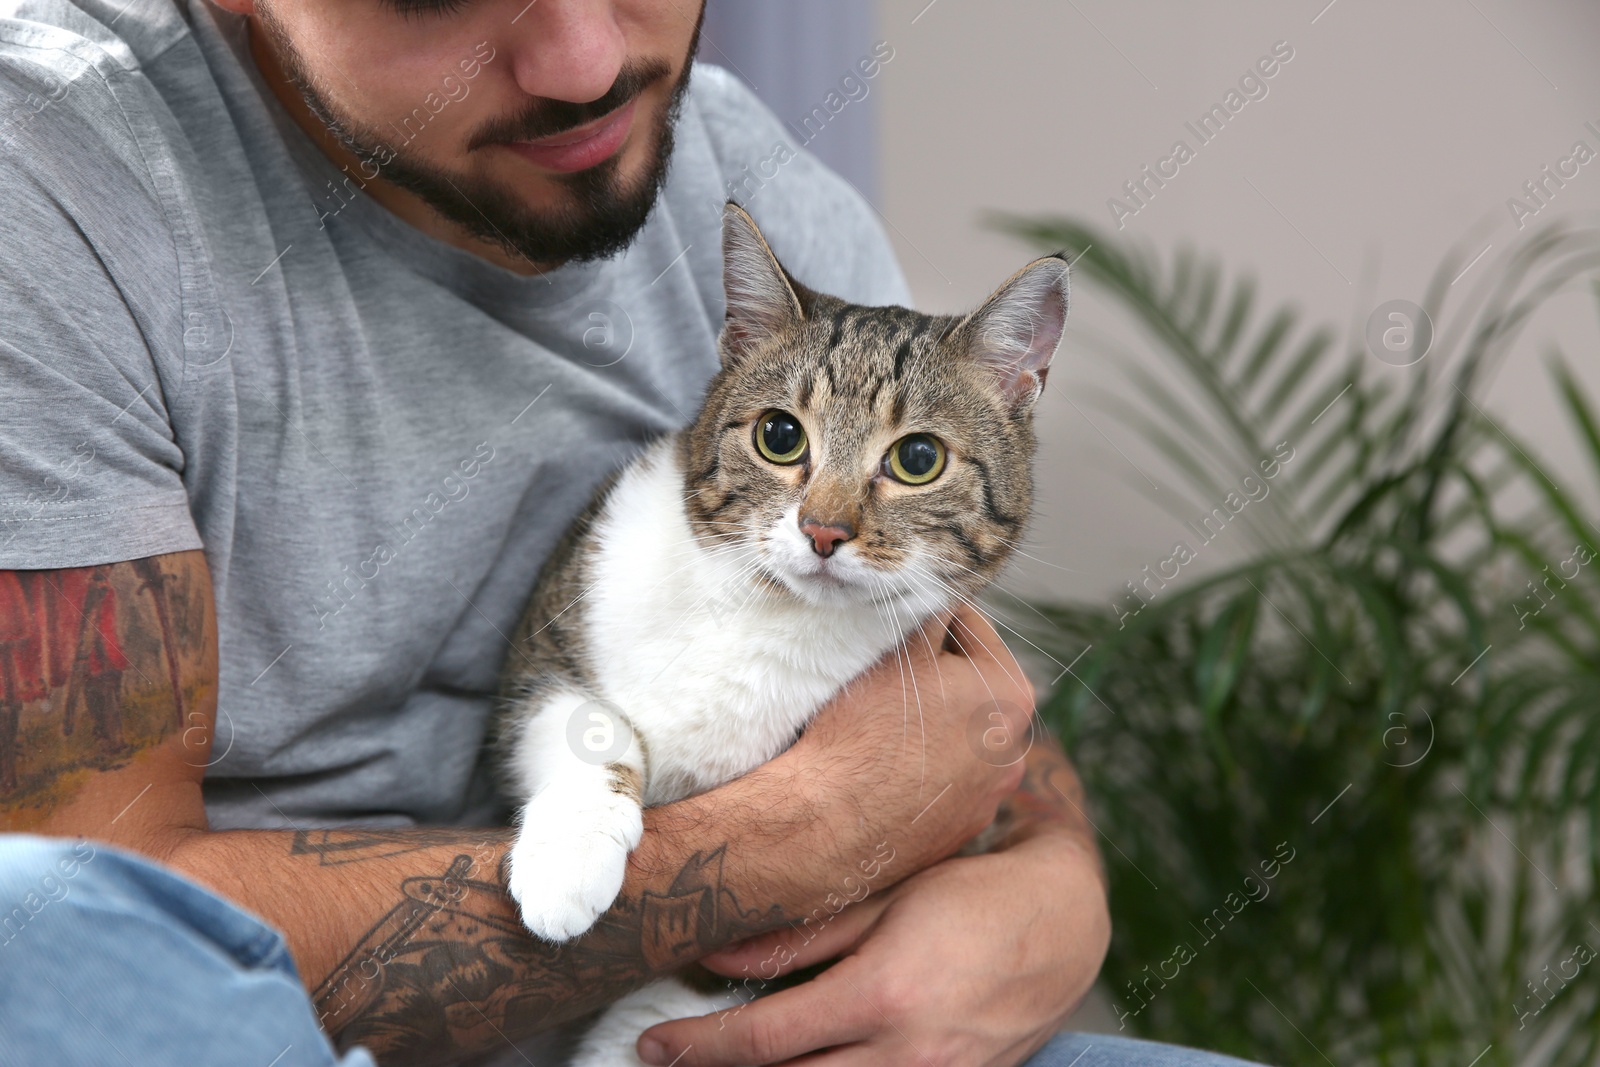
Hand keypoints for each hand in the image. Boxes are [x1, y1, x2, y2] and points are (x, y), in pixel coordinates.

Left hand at [636, 832, 1109, 1065]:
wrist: (1066, 921)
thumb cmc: (972, 893)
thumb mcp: (885, 897)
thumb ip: (802, 935)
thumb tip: (718, 957)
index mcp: (883, 994)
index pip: (767, 1039)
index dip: (702, 1047)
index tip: (656, 1045)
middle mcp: (909, 1053)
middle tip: (673, 1062)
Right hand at [760, 603, 1033, 903]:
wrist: (828, 822)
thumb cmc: (863, 726)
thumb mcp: (899, 648)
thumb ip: (930, 611)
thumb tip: (943, 589)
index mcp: (1009, 694)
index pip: (972, 627)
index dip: (928, 614)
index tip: (895, 618)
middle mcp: (1011, 750)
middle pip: (969, 685)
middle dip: (933, 671)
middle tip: (884, 665)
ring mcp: (988, 797)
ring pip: (956, 735)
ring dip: (929, 721)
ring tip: (881, 718)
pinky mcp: (958, 830)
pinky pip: (941, 780)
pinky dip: (919, 767)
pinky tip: (881, 763)